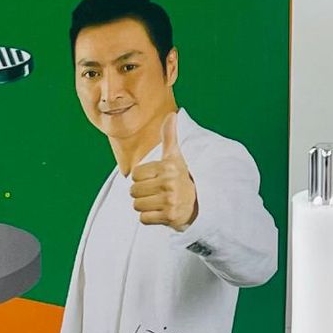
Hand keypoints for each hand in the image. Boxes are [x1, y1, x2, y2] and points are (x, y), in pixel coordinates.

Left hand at [131, 113, 197, 230]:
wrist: (199, 203)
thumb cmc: (181, 177)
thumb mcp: (175, 157)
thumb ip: (169, 136)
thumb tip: (172, 114)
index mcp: (168, 167)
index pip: (135, 174)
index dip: (142, 178)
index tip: (156, 179)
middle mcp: (169, 183)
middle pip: (133, 191)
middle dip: (142, 193)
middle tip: (156, 192)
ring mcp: (170, 201)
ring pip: (137, 205)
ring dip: (145, 206)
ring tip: (158, 202)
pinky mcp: (169, 217)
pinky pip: (143, 219)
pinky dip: (149, 218)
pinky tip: (160, 212)